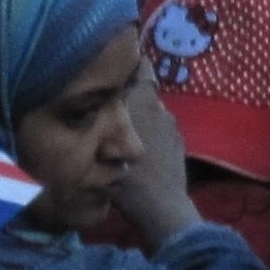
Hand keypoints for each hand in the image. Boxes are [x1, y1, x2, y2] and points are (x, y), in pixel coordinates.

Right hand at [114, 63, 200, 250]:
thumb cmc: (125, 177)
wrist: (160, 205)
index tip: (114, 68)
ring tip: (120, 131)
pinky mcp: (179, 140)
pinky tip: (138, 148)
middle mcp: (160, 106)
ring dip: (139, 115)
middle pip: (143, 91)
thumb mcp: (99, 148)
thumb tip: (90, 103)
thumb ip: (101, 119)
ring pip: (151, 110)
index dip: (130, 65)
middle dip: (128, 95)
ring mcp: (172, 123)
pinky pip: (160, 127)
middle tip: (108, 106)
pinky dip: (150, 131)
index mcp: (142, 102)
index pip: (141, 68)